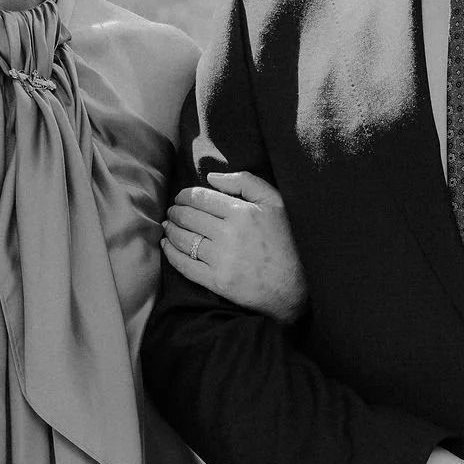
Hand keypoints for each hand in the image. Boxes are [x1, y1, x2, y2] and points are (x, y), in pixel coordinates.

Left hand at [161, 170, 306, 322]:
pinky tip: (167, 246)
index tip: (181, 198)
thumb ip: (245, 182)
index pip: (200, 198)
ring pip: (182, 239)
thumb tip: (211, 177)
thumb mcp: (275, 202)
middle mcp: (229, 234)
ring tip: (169, 226)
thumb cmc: (287, 240)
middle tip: (173, 212)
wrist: (297, 286)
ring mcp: (221, 259)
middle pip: (187, 217)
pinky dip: (170, 254)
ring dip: (171, 230)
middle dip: (175, 211)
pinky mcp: (217, 282)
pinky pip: (184, 265)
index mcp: (242, 212)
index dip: (184, 196)